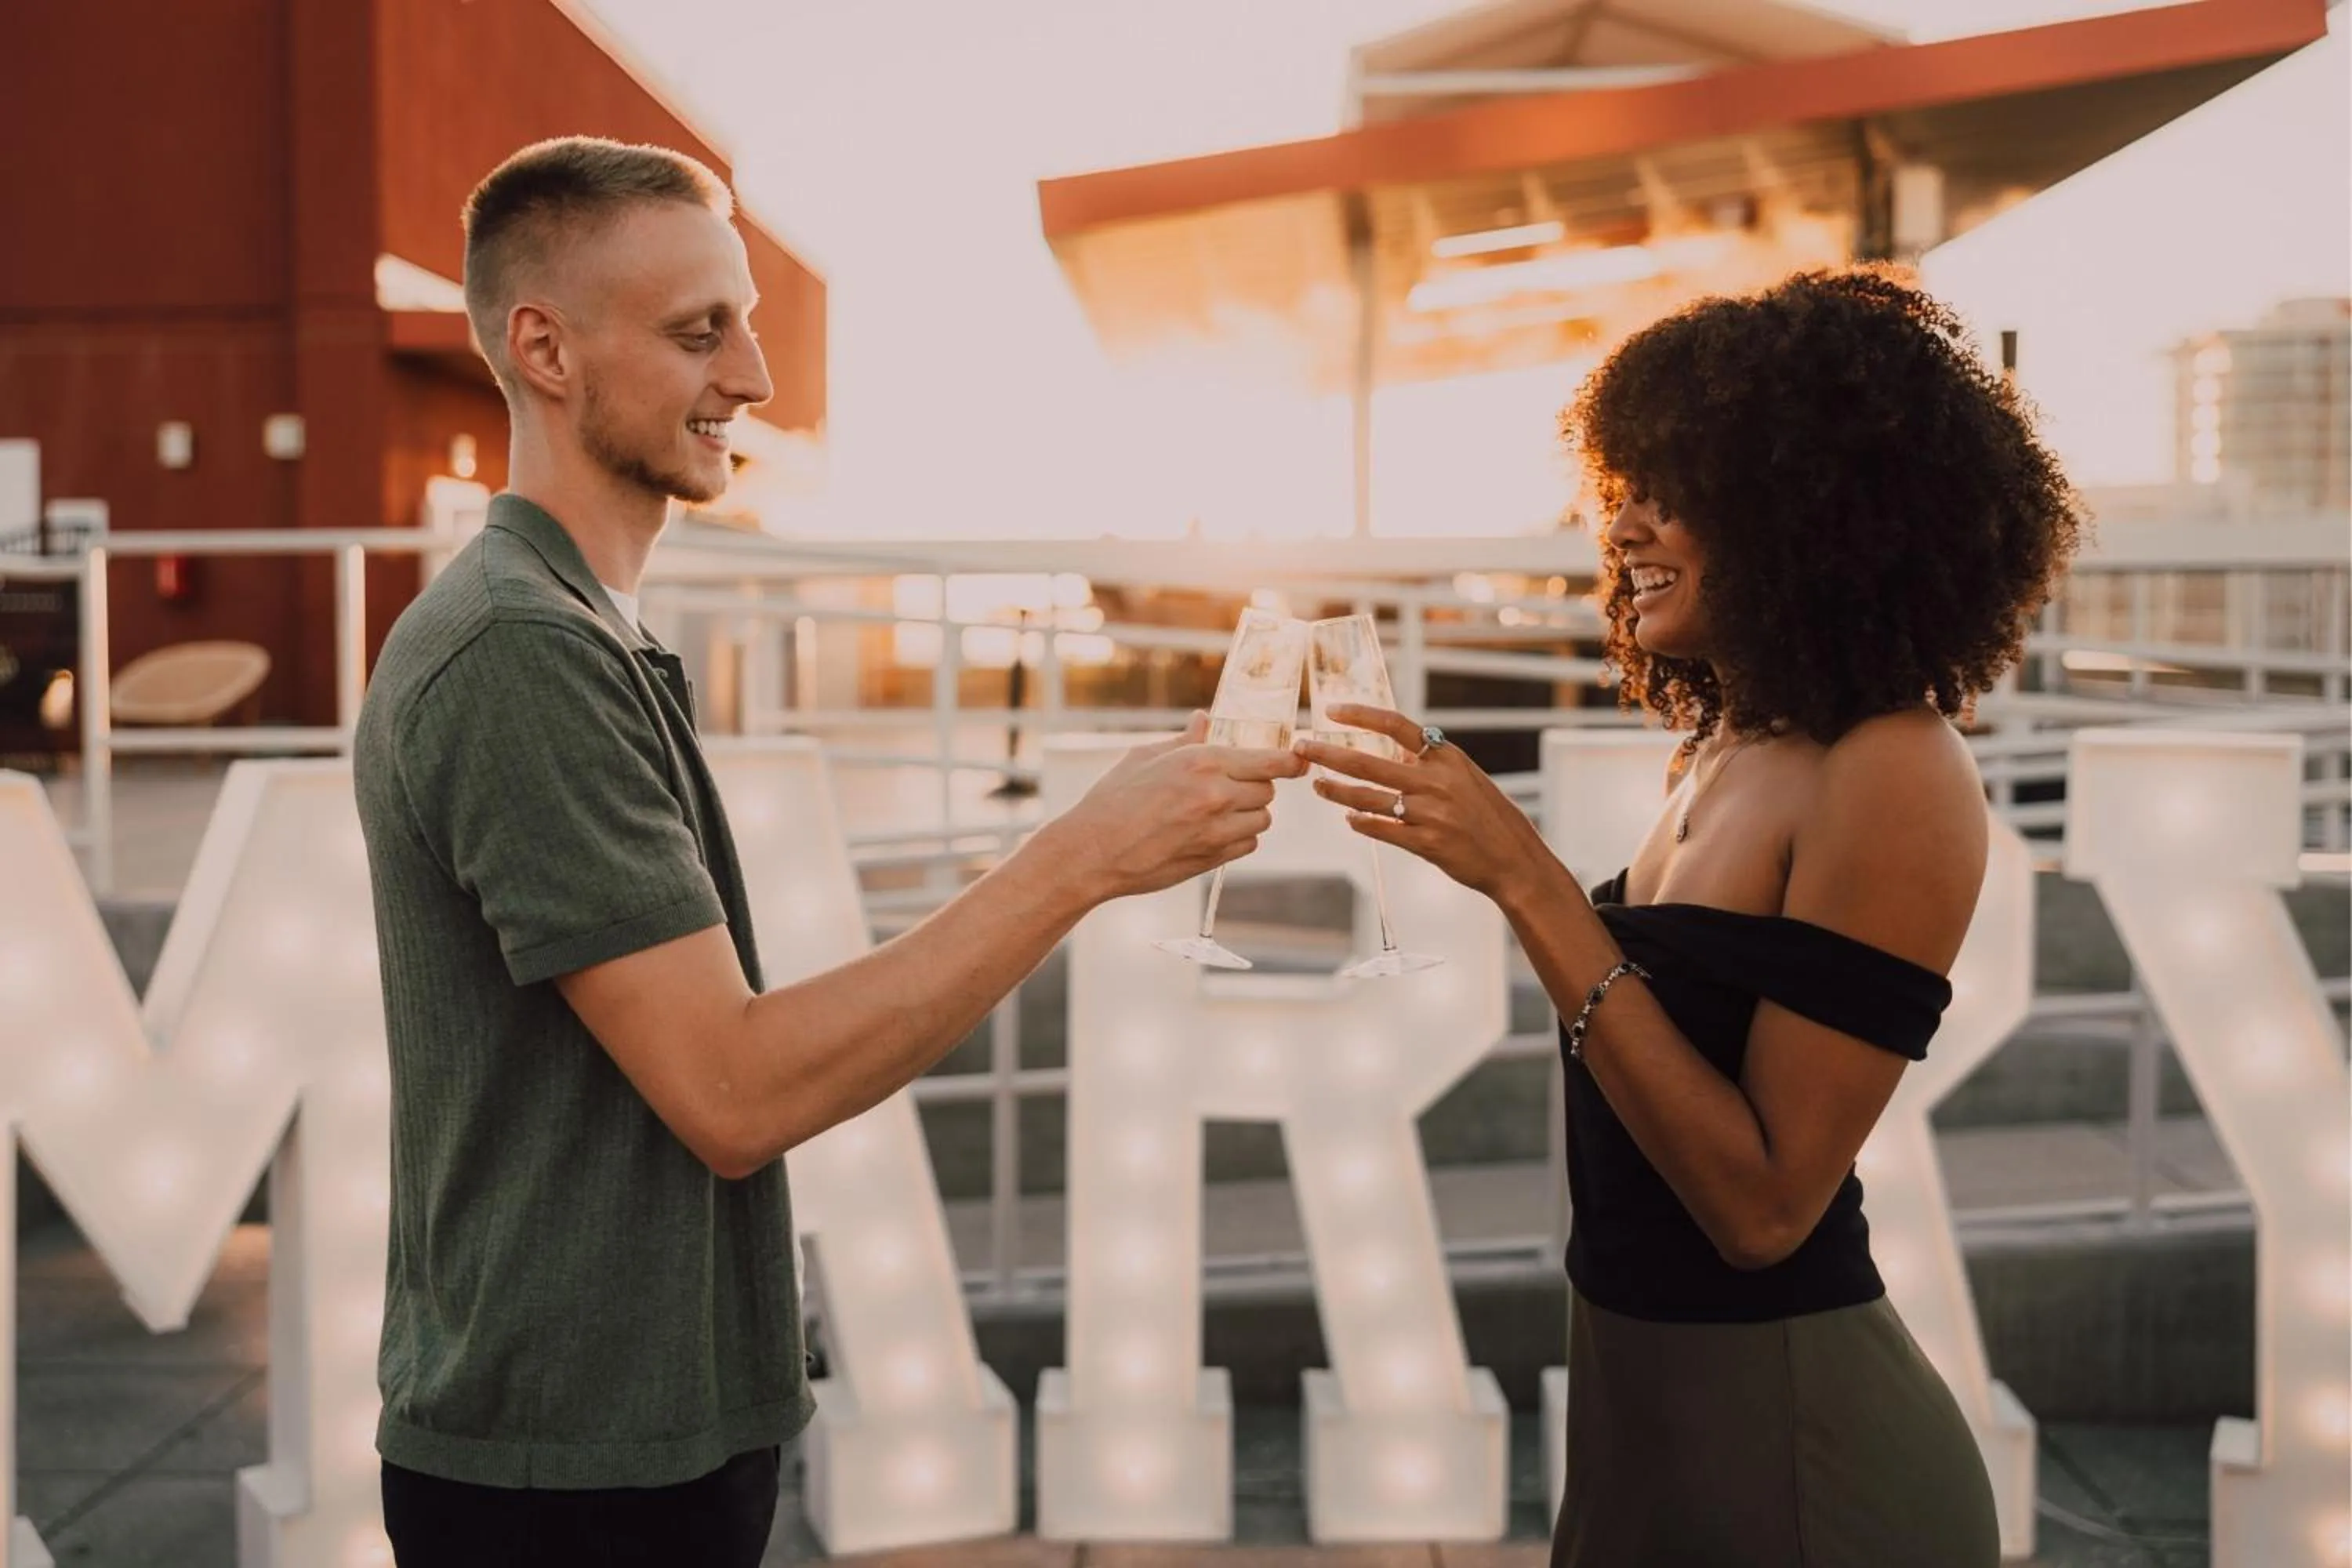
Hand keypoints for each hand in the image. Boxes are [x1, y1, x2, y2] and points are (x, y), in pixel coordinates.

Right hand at [1049, 712, 1307, 900]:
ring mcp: (1217, 830)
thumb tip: (1203, 719)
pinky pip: (1248, 844)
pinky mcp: (1213, 858)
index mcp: (1201, 762)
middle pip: (1268, 790)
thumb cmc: (1112, 799)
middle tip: (1234, 785)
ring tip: (1222, 810)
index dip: (1291, 761)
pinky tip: (1214, 831)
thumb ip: (1184, 740)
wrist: (1093, 851)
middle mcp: (1216, 795)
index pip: (1269, 760)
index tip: (1299, 760)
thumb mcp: (1144, 757)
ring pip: (1262, 819)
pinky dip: (1239, 837)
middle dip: (1257, 785)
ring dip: (1250, 813)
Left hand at [1295, 705, 1544, 900]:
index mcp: (1446, 758)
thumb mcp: (1465, 776)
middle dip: (1328, 754)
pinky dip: (1361, 822)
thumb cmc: (1489, 815)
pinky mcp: (1426, 844)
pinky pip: (1382, 830)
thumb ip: (1430, 763)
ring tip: (1317, 785)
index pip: (1397, 725)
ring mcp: (1429, 814)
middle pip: (1368, 763)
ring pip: (1367, 798)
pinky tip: (1349, 818)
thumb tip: (1394, 748)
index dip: (1361, 714)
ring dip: (1336, 791)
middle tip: (1300, 747)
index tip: (1332, 709)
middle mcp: (1436, 782)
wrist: (1514, 858)